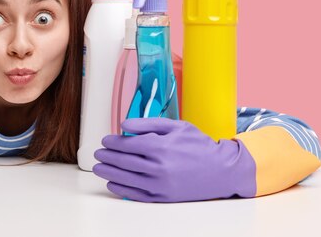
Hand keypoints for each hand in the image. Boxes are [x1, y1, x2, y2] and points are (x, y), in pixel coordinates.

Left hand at [93, 117, 255, 201]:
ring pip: (127, 179)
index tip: (105, 140)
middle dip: (107, 157)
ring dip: (109, 173)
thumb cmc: (199, 145)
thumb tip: (123, 124)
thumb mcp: (176, 126)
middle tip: (98, 154)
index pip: (128, 144)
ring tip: (99, 168)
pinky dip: (122, 190)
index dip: (113, 142)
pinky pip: (137, 195)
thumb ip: (148, 123)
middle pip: (124, 161)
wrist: (222, 170)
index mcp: (161, 146)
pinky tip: (113, 184)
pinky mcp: (164, 197)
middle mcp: (159, 166)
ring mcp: (161, 184)